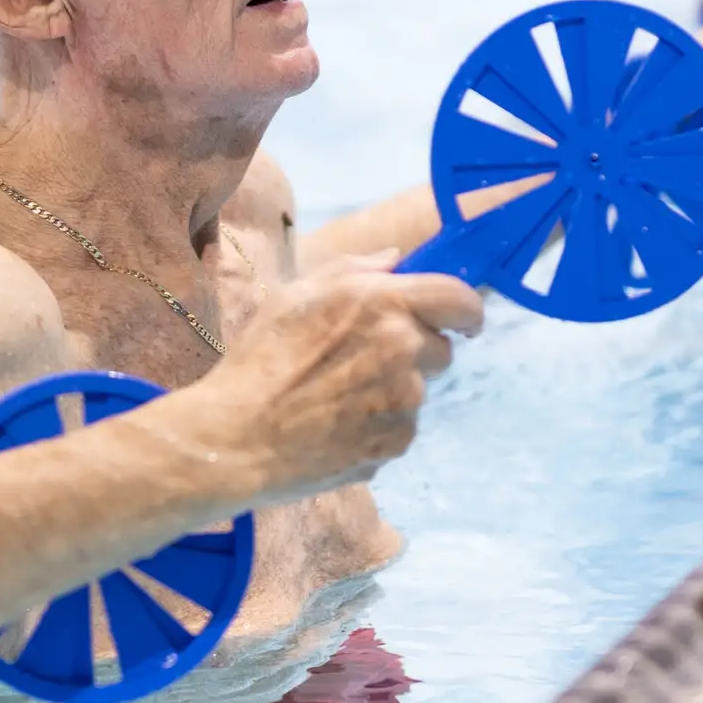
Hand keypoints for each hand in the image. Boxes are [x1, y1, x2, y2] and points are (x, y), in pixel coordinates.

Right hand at [186, 254, 482, 504]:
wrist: (237, 436)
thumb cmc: (260, 359)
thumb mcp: (297, 294)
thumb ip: (354, 269)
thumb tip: (395, 260)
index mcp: (384, 302)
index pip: (460, 300)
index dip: (465, 310)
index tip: (462, 321)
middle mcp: (404, 349)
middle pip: (440, 349)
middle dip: (415, 352)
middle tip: (364, 361)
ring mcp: (404, 400)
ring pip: (417, 391)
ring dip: (392, 391)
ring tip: (335, 397)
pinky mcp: (396, 442)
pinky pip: (401, 428)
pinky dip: (378, 426)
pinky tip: (336, 425)